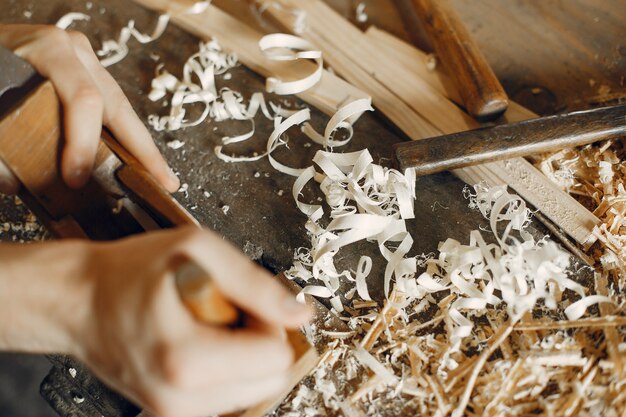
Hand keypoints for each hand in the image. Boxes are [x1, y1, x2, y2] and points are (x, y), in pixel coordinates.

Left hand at [0, 24, 179, 192]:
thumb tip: (14, 182)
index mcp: (51, 50)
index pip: (84, 100)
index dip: (84, 143)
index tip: (75, 179)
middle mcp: (76, 52)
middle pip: (119, 108)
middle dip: (143, 150)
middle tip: (164, 181)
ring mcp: (85, 60)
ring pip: (121, 109)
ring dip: (140, 145)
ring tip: (159, 174)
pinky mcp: (87, 73)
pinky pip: (112, 106)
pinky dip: (125, 135)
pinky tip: (138, 158)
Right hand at [0, 227, 310, 416]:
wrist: (80, 301)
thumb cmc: (128, 272)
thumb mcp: (199, 252)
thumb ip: (256, 284)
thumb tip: (299, 313)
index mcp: (187, 361)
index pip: (275, 357)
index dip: (267, 319)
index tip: (239, 299)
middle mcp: (181, 399)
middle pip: (270, 378)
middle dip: (259, 339)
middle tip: (223, 310)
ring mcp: (176, 412)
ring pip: (254, 388)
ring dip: (243, 353)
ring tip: (206, 324)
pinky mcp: (174, 412)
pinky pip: (230, 393)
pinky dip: (226, 366)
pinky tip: (199, 340)